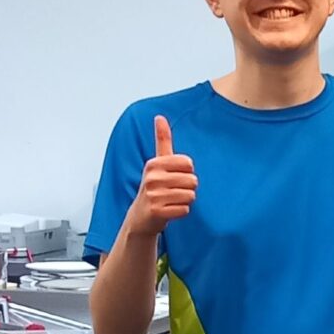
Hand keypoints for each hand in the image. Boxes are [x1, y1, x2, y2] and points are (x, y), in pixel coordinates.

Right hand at [127, 115, 196, 238]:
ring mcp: (154, 195)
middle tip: (172, 191)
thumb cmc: (154, 187)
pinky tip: (169, 210)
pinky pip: (185, 210)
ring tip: (171, 201)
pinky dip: (181, 212)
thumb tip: (159, 116)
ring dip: (185, 200)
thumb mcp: (157, 163)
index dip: (187, 172)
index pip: (188, 164)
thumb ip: (162, 140)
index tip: (173, 177)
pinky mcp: (157, 212)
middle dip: (187, 188)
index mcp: (154, 164)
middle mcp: (152, 178)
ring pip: (190, 196)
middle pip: (192, 181)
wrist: (141, 216)